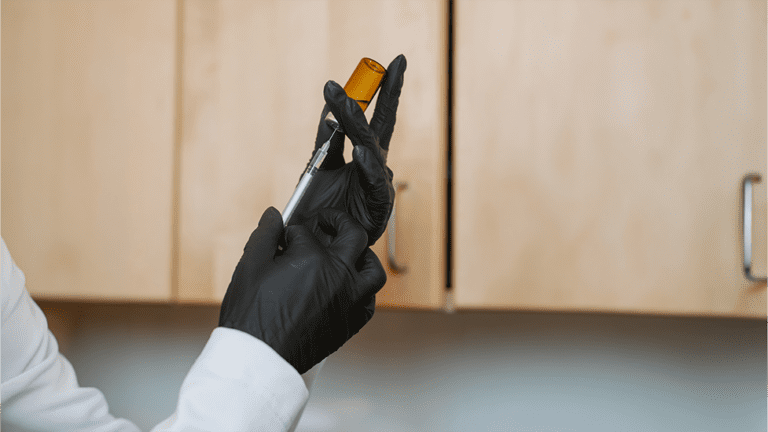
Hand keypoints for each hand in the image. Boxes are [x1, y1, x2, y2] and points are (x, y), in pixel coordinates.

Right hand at [218, 206, 385, 373]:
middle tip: (327, 223)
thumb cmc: (252, 317)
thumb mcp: (251, 267)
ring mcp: (348, 301)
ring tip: (349, 254)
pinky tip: (349, 288)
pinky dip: (363, 291)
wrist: (259, 358)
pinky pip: (369, 301)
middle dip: (339, 223)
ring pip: (373, 270)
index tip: (283, 239)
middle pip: (354, 236)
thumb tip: (273, 216)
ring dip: (363, 257)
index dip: (291, 233)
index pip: (305, 233)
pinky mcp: (350, 323)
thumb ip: (265, 236)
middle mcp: (338, 277)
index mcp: (312, 259)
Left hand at [288, 54, 406, 245]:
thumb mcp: (318, 169)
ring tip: (346, 106)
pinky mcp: (374, 210)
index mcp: (364, 156)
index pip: (375, 117)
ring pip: (371, 150)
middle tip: (388, 66)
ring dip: (357, 126)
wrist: (315, 249)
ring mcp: (377, 187)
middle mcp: (374, 167)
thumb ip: (327, 143)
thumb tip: (329, 115)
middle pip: (383, 126)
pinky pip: (373, 186)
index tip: (394, 62)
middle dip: (388, 95)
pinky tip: (360, 152)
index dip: (384, 90)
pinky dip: (366, 168)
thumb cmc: (319, 211)